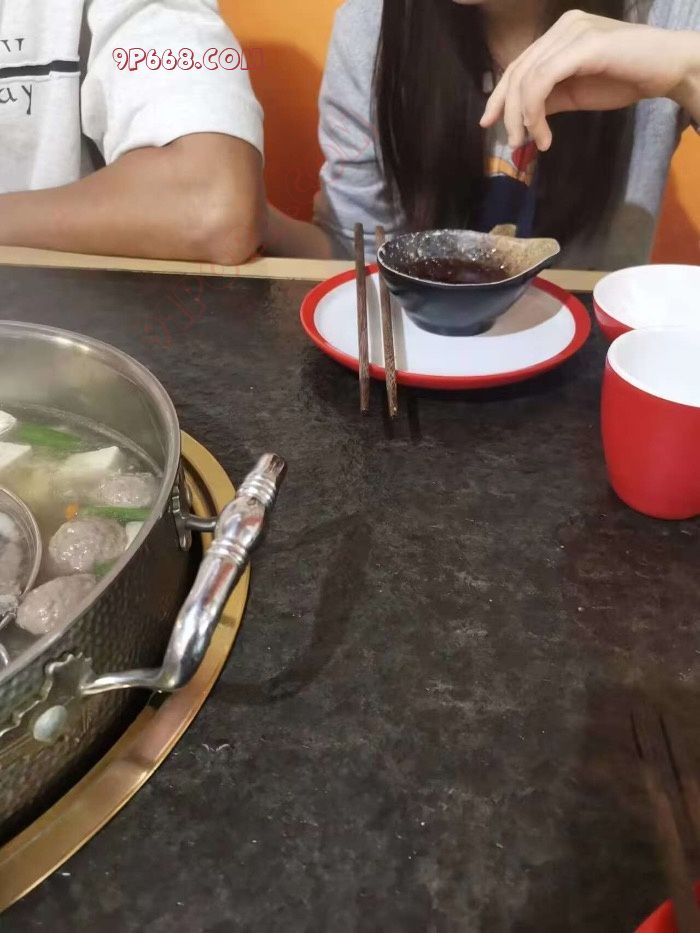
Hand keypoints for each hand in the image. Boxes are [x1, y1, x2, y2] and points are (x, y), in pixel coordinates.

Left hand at [480, 10, 699, 150]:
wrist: (668, 69)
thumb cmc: (628, 78)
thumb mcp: (577, 92)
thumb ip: (549, 98)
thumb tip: (522, 116)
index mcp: (560, 34)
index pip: (519, 65)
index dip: (500, 96)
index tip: (489, 123)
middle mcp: (563, 27)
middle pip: (517, 71)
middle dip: (508, 112)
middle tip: (513, 143)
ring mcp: (573, 32)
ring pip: (527, 78)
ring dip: (523, 118)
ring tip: (532, 143)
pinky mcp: (583, 46)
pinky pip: (543, 81)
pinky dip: (536, 113)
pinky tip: (545, 135)